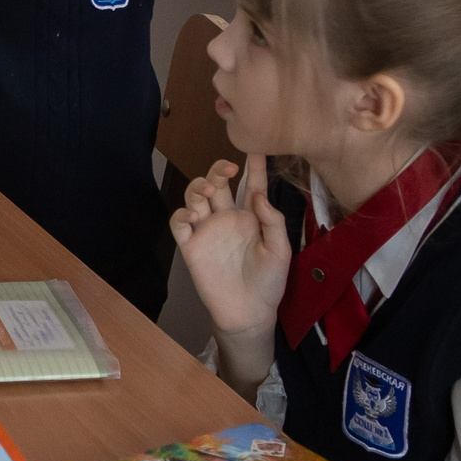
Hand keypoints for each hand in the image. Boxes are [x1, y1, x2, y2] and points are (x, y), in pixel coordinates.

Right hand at [168, 154, 290, 389]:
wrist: (248, 314)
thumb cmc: (268, 283)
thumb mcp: (281, 252)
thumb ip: (272, 222)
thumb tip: (258, 195)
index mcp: (250, 218)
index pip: (251, 185)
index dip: (254, 166)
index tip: (256, 147)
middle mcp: (226, 218)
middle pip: (216, 183)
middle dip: (218, 170)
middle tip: (226, 168)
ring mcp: (207, 230)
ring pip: (195, 197)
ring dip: (198, 188)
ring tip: (208, 192)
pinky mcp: (191, 246)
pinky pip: (179, 224)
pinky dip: (181, 215)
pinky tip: (191, 217)